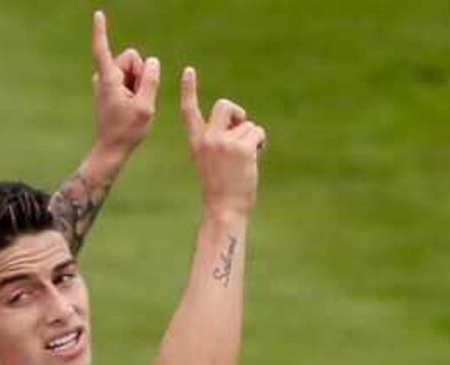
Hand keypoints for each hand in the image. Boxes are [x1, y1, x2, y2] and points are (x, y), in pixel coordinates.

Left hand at [91, 10, 158, 155]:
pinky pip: (131, 78)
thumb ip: (151, 80)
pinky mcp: (111, 88)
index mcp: (109, 79)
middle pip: (132, 57)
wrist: (111, 149)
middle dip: (142, 72)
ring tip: (135, 104)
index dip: (101, 31)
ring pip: (134, 68)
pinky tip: (133, 105)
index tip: (98, 13)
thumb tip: (153, 61)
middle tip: (139, 98)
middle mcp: (104, 77)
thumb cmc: (126, 131)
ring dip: (140, 82)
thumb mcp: (145, 106)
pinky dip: (136, 88)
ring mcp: (107, 82)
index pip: (102, 49)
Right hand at [181, 67, 266, 217]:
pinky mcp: (241, 147)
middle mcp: (208, 138)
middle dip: (237, 113)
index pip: (189, 111)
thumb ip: (220, 140)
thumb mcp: (212, 161)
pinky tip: (253, 159)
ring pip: (247, 124)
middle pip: (224, 105)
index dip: (189, 89)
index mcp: (197, 142)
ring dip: (251, 138)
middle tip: (241, 129)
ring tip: (245, 160)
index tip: (189, 70)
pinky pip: (257, 132)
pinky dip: (260, 143)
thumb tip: (243, 124)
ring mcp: (224, 142)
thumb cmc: (221, 189)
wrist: (224, 208)